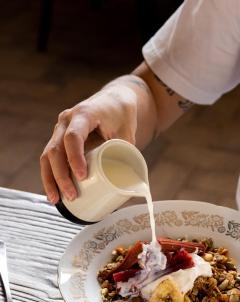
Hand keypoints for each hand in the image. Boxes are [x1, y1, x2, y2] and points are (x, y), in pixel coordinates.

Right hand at [40, 85, 137, 203]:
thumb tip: (130, 185)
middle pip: (55, 149)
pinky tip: (53, 192)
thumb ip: (127, 153)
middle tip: (71, 195)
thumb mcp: (127, 132)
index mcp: (84, 114)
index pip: (73, 137)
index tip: (82, 176)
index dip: (75, 157)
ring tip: (56, 200)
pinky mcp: (59, 139)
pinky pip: (49, 158)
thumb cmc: (122, 115)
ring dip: (50, 179)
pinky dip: (50, 176)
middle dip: (61, 175)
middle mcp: (66, 120)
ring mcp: (60, 129)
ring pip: (47, 155)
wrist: (113, 101)